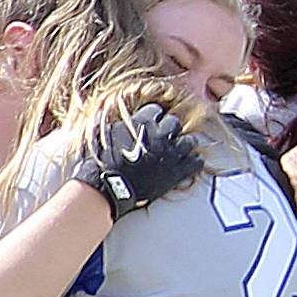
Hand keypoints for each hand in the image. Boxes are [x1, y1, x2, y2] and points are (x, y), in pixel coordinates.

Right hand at [69, 103, 202, 220]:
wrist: (108, 187)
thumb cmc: (101, 162)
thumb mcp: (104, 132)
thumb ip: (114, 120)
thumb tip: (109, 112)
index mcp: (143, 121)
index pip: (156, 110)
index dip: (153, 118)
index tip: (149, 126)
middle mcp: (160, 133)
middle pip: (174, 123)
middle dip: (169, 130)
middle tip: (163, 140)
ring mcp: (170, 153)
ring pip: (189, 141)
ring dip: (184, 145)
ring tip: (178, 152)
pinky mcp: (177, 172)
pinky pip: (196, 162)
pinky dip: (193, 163)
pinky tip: (188, 165)